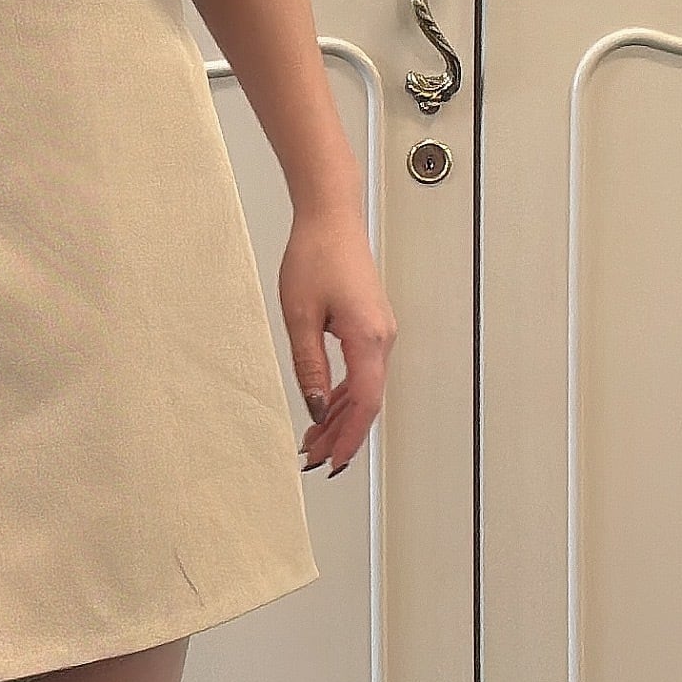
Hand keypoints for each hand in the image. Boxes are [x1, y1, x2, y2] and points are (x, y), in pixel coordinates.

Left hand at [280, 200, 396, 475]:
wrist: (331, 218)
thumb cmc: (316, 255)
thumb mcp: (299, 316)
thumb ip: (309, 365)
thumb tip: (313, 407)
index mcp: (368, 339)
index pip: (364, 404)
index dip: (349, 438)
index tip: (334, 464)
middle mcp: (382, 339)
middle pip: (366, 402)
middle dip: (341, 435)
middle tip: (314, 461)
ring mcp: (379, 333)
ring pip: (364, 389)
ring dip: (340, 417)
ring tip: (314, 442)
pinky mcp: (370, 327)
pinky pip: (361, 372)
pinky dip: (342, 395)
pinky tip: (323, 409)